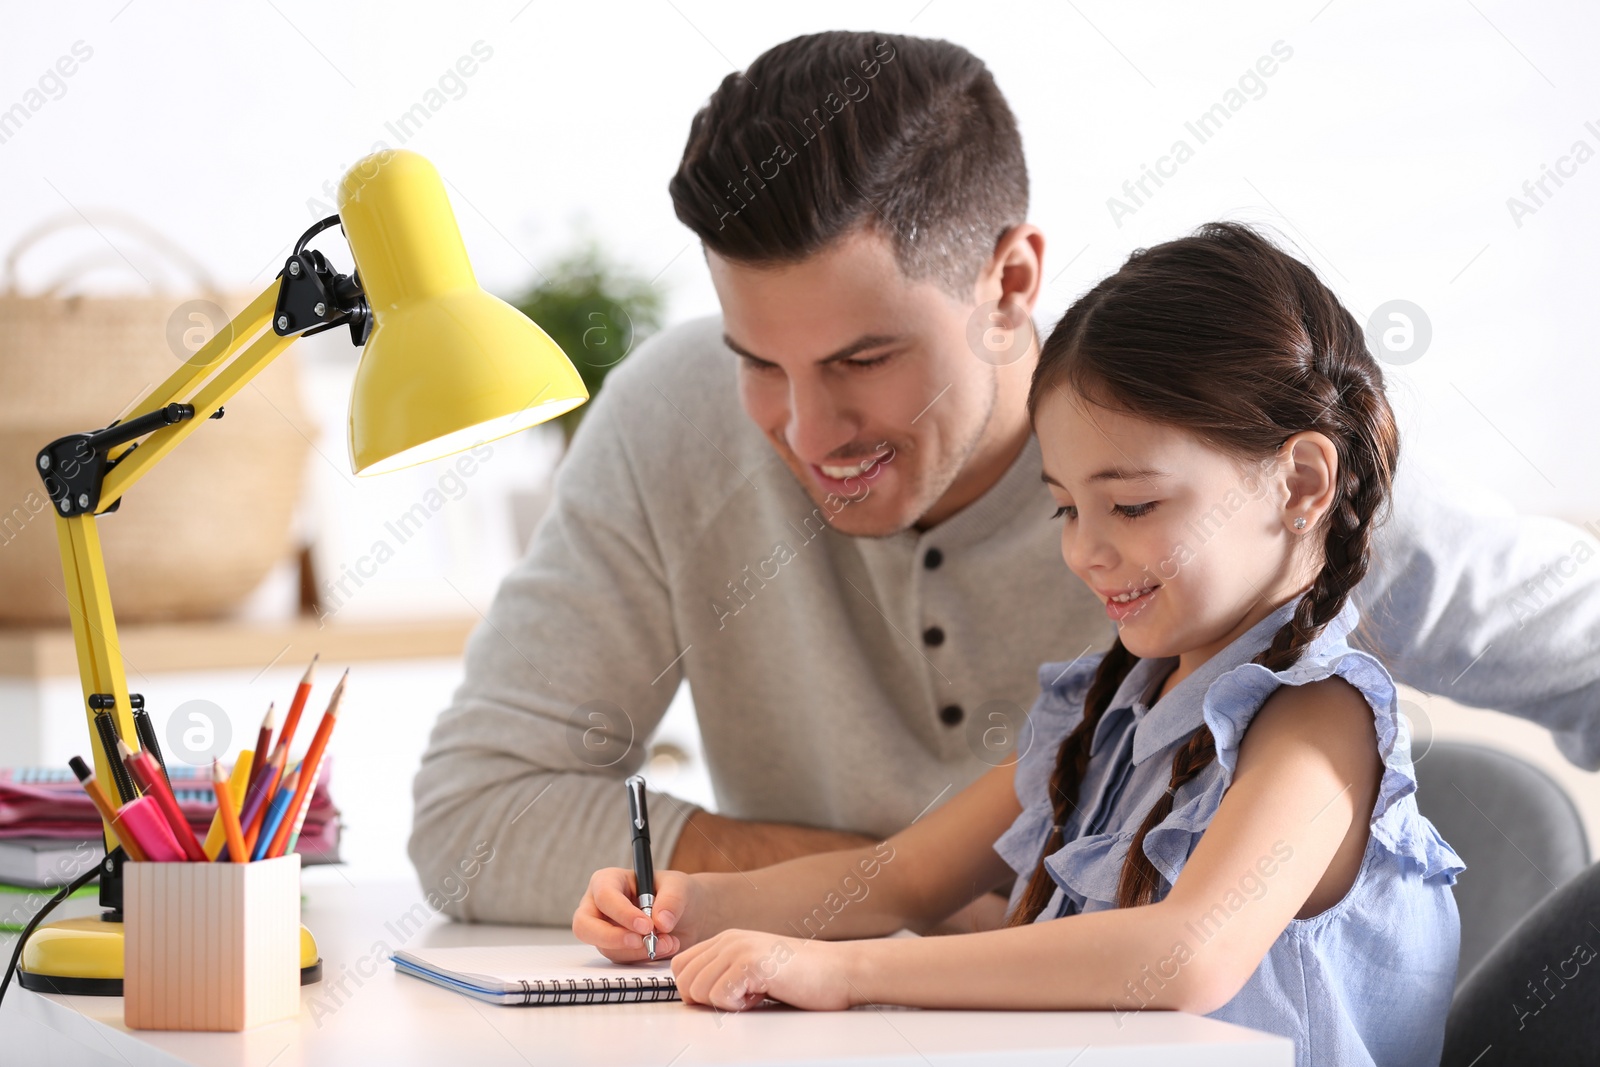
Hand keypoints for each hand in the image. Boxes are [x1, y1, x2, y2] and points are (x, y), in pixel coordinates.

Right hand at [572, 867, 703, 961]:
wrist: (688, 915)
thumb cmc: (676, 892)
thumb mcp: (679, 887)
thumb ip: (672, 900)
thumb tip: (661, 922)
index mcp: (608, 881)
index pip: (604, 897)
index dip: (622, 913)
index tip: (647, 926)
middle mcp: (599, 906)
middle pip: (584, 926)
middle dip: (612, 938)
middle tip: (642, 942)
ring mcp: (604, 930)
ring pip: (607, 948)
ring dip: (639, 950)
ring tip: (669, 942)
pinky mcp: (616, 949)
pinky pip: (622, 959)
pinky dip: (645, 957)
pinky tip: (667, 946)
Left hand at [671, 929, 859, 1011]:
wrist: (840, 971)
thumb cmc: (805, 976)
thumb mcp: (755, 970)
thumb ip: (726, 974)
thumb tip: (696, 996)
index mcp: (727, 940)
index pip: (682, 966)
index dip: (694, 990)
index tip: (722, 999)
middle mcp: (729, 940)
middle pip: (685, 980)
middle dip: (707, 1001)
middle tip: (741, 999)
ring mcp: (739, 949)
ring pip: (698, 991)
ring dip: (725, 1004)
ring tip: (754, 996)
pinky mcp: (751, 963)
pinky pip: (719, 996)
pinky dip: (737, 1006)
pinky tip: (761, 995)